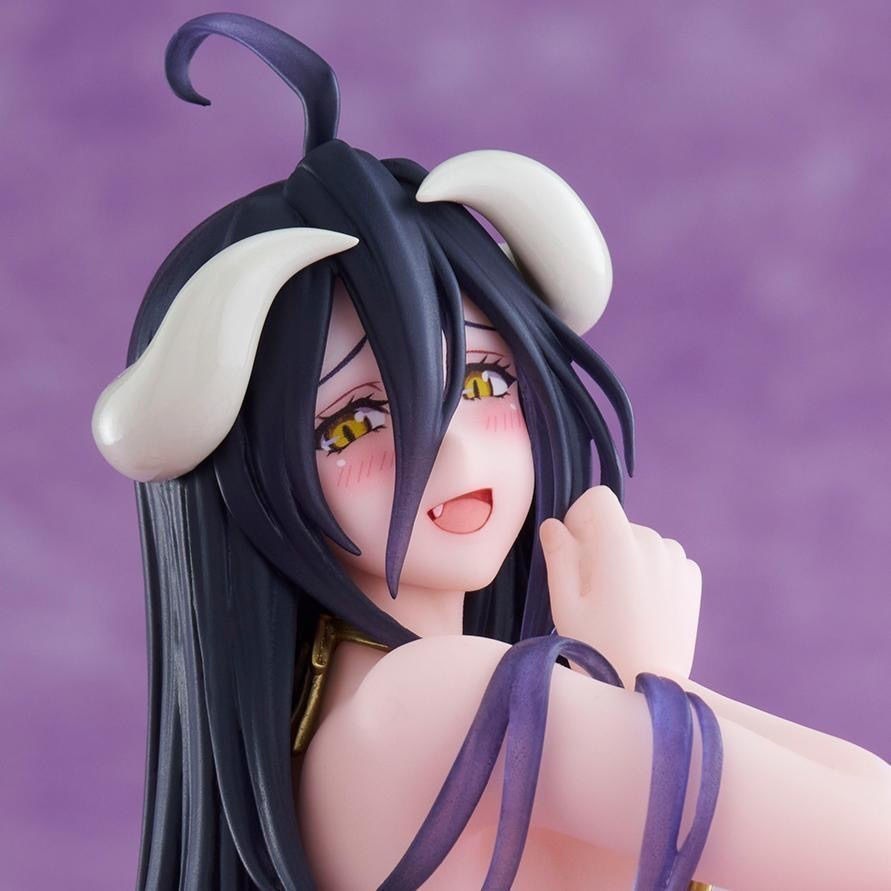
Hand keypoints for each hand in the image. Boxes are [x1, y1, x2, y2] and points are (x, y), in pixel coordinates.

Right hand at [539, 486, 701, 687]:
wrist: (647, 687)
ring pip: (641, 541)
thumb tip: (554, 525)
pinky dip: (651, 571)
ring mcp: (677, 560)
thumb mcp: (565, 602)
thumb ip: (558, 556)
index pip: (599, 498)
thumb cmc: (598, 647)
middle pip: (618, 524)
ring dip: (627, 557)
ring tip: (619, 601)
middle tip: (591, 589)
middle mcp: (653, 544)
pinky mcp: (691, 578)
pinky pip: (664, 558)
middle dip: (601, 544)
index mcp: (619, 546)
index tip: (573, 547)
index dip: (580, 515)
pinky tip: (643, 605)